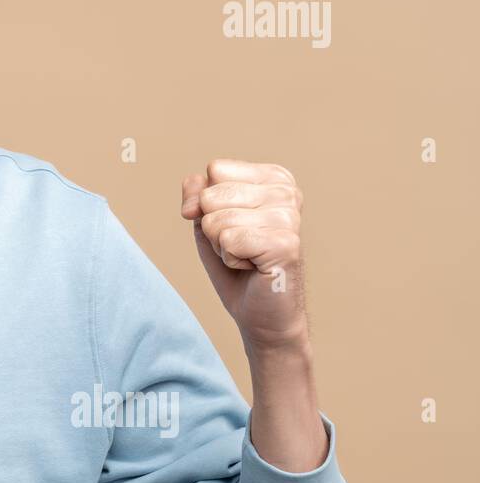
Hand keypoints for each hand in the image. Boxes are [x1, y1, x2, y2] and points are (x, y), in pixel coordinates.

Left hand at [181, 159, 307, 351]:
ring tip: (246, 256)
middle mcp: (287, 192)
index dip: (205, 201)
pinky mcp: (286, 244)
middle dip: (212, 226)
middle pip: (212, 194)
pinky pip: (228, 240)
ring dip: (221, 245)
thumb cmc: (236, 264)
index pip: (215, 170)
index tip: (228, 224)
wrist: (260, 312)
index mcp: (274, 178)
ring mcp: (289, 217)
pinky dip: (230, 259)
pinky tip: (252, 267)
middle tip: (238, 245)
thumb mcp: (207, 221)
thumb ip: (197, 194)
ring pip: (216, 219)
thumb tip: (194, 185)